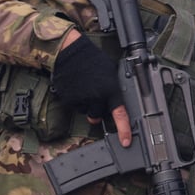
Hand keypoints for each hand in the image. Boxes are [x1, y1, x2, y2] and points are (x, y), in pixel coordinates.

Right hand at [53, 31, 130, 145]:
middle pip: (98, 116)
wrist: (71, 52)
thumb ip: (113, 90)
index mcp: (111, 90)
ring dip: (86, 104)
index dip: (124, 130)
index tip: (126, 142)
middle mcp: (97, 97)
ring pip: (86, 111)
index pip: (120, 114)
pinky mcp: (68, 99)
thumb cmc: (93, 60)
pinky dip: (75, 100)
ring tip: (85, 86)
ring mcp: (81, 99)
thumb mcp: (111, 73)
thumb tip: (115, 103)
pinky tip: (76, 87)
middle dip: (97, 111)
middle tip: (95, 96)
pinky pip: (75, 107)